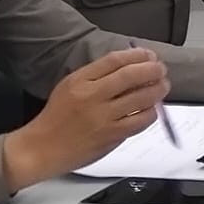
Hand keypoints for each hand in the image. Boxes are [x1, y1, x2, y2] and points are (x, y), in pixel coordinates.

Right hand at [0, 49, 168, 192]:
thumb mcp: (70, 86)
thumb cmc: (57, 118)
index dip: (138, 55)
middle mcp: (92, 97)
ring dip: (158, 89)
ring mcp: (103, 117)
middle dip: (154, 70)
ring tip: (162, 86)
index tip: (148, 55)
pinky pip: (142, 120)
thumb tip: (131, 65)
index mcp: (79, 81)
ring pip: (143, 97)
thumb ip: (98, 75)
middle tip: (160, 70)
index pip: (115, 60)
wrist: (41, 149)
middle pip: (133, 75)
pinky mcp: (112, 135)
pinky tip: (151, 108)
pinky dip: (151, 112)